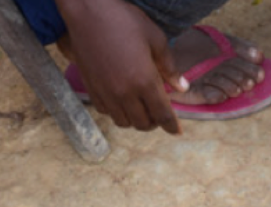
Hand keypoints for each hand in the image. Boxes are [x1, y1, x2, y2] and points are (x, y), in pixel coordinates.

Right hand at [55, 0, 187, 133]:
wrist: (87, 12)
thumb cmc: (124, 20)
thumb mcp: (155, 39)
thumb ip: (170, 67)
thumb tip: (182, 87)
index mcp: (145, 81)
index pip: (162, 115)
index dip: (172, 126)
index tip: (177, 131)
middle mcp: (125, 93)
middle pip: (143, 124)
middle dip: (154, 123)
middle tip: (158, 113)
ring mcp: (106, 93)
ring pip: (124, 122)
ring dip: (135, 119)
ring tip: (140, 108)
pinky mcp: (91, 89)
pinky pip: (106, 112)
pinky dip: (117, 112)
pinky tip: (121, 100)